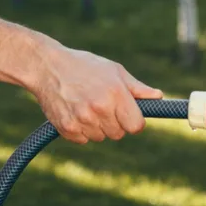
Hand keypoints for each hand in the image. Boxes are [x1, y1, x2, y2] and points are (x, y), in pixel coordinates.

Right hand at [31, 46, 162, 143]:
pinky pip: (83, 140)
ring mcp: (83, 120)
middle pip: (119, 134)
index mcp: (116, 94)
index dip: (133, 121)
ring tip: (86, 105)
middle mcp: (100, 108)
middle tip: (101, 105)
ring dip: (97, 127)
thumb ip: (137, 88)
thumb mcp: (113, 70)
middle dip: (114, 123)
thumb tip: (159, 97)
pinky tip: (74, 112)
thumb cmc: (84, 66)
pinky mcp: (67, 128)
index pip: (136, 126)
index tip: (127, 115)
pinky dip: (81, 130)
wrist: (46, 66)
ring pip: (100, 137)